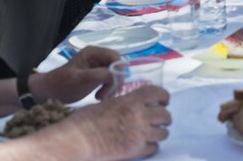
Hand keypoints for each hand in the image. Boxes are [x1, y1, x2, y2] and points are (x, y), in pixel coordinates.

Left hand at [31, 46, 119, 102]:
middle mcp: (98, 57)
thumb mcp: (79, 79)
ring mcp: (99, 67)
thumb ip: (98, 75)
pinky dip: (109, 90)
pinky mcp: (99, 76)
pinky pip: (111, 81)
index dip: (118, 69)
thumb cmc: (62, 83)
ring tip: (100, 97)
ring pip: (115, 75)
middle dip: (114, 81)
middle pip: (117, 66)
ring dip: (112, 87)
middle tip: (105, 95)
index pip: (115, 56)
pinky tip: (100, 96)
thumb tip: (117, 74)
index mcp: (93, 52)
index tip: (114, 84)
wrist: (50, 92)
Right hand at [51, 85, 171, 160]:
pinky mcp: (136, 150)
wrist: (78, 140)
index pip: (158, 93)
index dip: (164, 96)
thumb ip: (124, 103)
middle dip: (164, 117)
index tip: (164, 100)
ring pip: (163, 133)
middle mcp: (140, 115)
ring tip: (155, 133)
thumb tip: (131, 105)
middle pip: (165, 115)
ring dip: (160, 132)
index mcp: (132, 100)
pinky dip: (152, 147)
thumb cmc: (85, 119)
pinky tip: (146, 146)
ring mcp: (140, 134)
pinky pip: (154, 148)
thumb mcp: (108, 103)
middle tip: (160, 120)